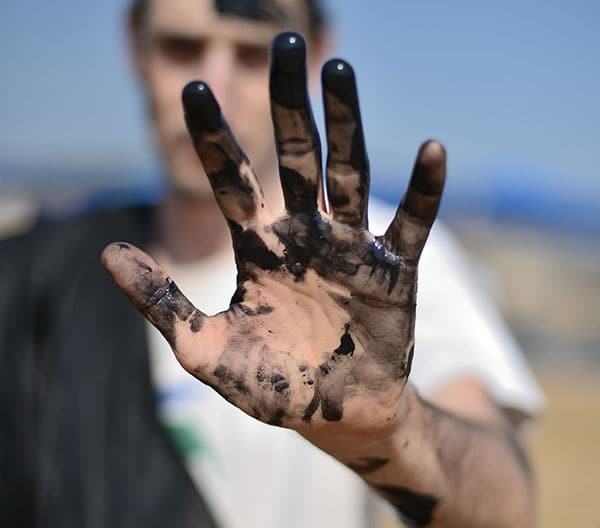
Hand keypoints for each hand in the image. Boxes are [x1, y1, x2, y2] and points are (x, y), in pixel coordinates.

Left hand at [102, 32, 444, 439]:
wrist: (335, 414)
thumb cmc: (274, 384)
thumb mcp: (204, 348)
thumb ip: (160, 302)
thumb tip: (106, 253)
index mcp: (260, 248)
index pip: (232, 181)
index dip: (213, 138)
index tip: (193, 90)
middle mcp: (305, 236)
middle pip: (295, 157)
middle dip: (288, 104)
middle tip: (284, 43)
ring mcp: (352, 248)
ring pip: (349, 175)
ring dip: (348, 124)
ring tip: (340, 71)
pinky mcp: (394, 270)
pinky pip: (412, 223)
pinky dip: (424, 189)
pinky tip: (431, 149)